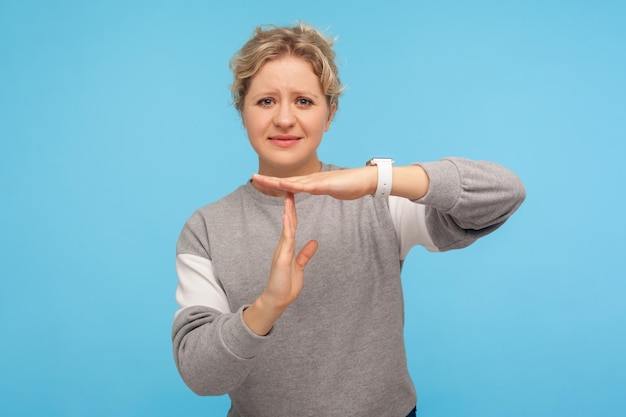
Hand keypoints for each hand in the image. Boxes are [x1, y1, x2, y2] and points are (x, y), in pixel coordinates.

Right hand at [243, 192, 317, 335]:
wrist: (277, 299)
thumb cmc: (286, 285)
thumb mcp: (299, 266)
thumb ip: (305, 254)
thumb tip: (314, 242)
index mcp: (288, 246)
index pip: (293, 223)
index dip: (295, 209)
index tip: (296, 195)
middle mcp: (284, 244)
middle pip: (289, 220)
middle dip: (290, 203)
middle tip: (291, 186)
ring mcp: (282, 249)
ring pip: (286, 226)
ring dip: (288, 211)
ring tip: (289, 195)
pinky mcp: (282, 257)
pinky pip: (286, 239)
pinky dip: (288, 227)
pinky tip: (289, 217)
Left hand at [251, 167, 376, 199]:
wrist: (365, 180)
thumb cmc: (350, 185)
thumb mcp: (330, 189)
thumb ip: (320, 188)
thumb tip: (312, 189)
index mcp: (311, 182)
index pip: (289, 183)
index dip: (274, 181)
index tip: (261, 181)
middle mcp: (311, 179)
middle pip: (286, 180)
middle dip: (269, 179)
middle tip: (252, 177)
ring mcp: (317, 181)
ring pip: (292, 182)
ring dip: (276, 181)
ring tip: (262, 179)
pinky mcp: (324, 185)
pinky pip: (306, 186)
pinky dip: (294, 186)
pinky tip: (284, 185)